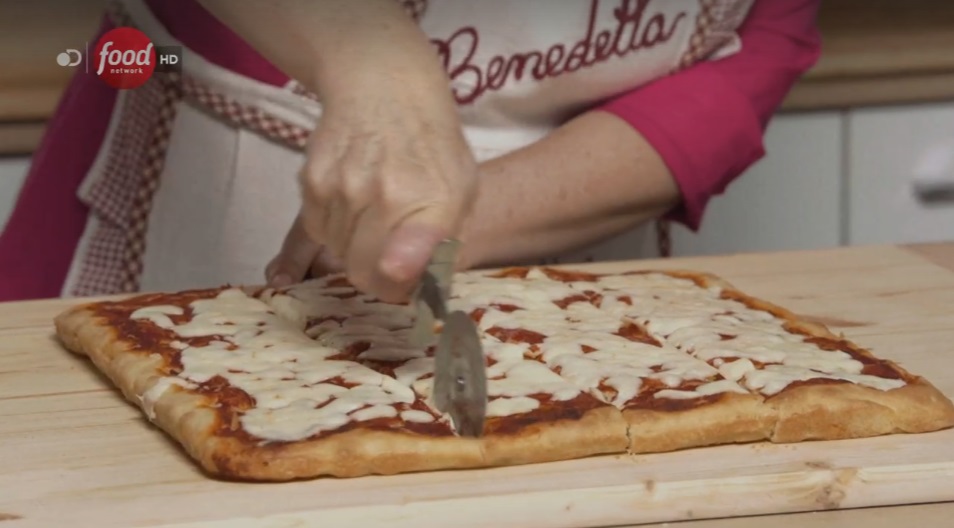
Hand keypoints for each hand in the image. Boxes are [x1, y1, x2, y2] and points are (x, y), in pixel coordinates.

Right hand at [267, 88, 477, 301]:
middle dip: (378, 275)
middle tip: (391, 259)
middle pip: (363, 274)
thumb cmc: (432, 144)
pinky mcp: (311, 183)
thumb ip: (447, 242)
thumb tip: (424, 289)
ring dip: (354, 249)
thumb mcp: (461, 190)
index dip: (400, 287)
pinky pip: (318, 231)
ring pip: (338, 255)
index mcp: (429, 201)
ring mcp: (341, 189)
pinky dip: (335, 229)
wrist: (384, 87)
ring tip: (374, 218)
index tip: (406, 283)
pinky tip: (354, 204)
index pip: (398, 269)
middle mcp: (381, 196)